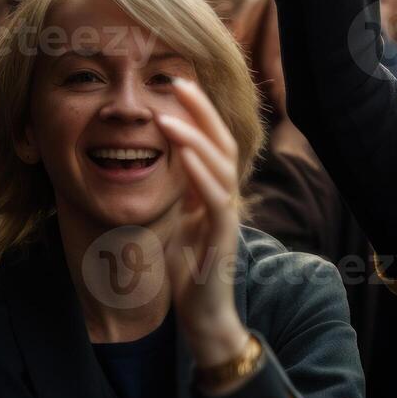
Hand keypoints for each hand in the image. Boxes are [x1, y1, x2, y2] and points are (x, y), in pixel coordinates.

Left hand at [155, 78, 250, 368]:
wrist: (205, 316)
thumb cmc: (191, 273)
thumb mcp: (181, 223)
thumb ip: (183, 194)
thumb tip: (171, 164)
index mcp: (216, 193)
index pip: (213, 143)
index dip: (199, 113)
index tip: (178, 83)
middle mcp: (228, 199)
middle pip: (222, 144)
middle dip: (201, 112)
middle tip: (179, 81)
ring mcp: (228, 218)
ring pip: (219, 167)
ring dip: (194, 139)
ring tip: (168, 117)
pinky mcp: (222, 239)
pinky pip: (215, 200)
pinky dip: (201, 175)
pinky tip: (185, 157)